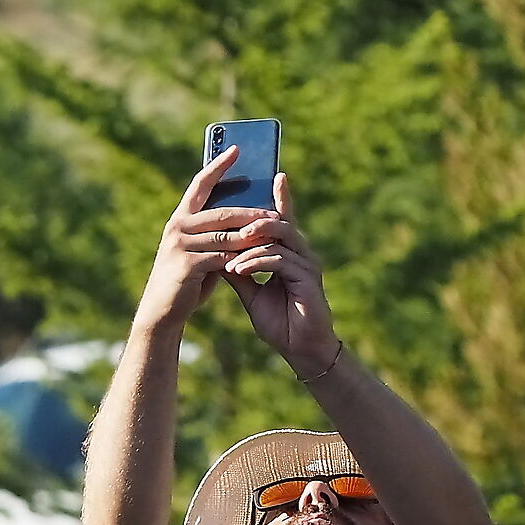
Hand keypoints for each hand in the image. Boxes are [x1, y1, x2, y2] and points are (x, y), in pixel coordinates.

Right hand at [134, 147, 267, 335]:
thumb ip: (216, 234)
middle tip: (275, 210)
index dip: (218, 165)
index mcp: (181, 218)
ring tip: (274, 233)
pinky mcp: (187, 264)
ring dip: (252, 235)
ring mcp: (180, 244)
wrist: (163, 309)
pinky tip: (258, 259)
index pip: (201, 184)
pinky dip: (242, 258)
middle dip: (250, 211)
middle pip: (221, 211)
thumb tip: (246, 218)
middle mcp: (177, 226)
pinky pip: (223, 257)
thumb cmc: (187, 279)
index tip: (237, 148)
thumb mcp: (201, 251)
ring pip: (225, 234)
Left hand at [223, 174, 340, 378]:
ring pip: (278, 238)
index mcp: (290, 254)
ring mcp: (308, 265)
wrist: (300, 351)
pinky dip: (255, 262)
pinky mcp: (308, 279)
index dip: (279, 196)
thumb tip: (216, 250)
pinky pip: (278, 260)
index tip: (271, 173)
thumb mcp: (251, 292)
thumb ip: (238, 269)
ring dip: (249, 243)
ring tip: (227, 252)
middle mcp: (302, 254)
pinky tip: (237, 270)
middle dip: (251, 218)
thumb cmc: (280, 322)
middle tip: (225, 220)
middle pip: (279, 221)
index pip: (281, 219)